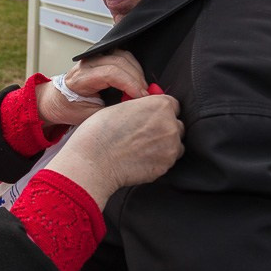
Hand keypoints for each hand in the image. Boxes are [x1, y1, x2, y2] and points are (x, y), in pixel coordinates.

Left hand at [36, 51, 147, 127]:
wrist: (59, 100)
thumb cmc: (72, 109)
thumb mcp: (90, 116)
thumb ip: (112, 110)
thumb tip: (136, 106)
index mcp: (80, 78)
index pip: (110, 73)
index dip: (130, 84)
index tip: (142, 97)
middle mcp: (87, 63)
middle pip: (119, 61)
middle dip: (137, 79)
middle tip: (146, 96)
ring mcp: (94, 57)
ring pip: (123, 56)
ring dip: (137, 72)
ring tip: (141, 90)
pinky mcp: (101, 57)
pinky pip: (122, 56)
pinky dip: (133, 68)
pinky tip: (136, 81)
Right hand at [45, 95, 183, 208]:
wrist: (94, 160)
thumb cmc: (100, 132)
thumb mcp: (121, 107)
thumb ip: (141, 107)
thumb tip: (148, 111)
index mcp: (160, 105)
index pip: (172, 104)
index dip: (160, 111)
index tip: (152, 117)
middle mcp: (170, 124)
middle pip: (176, 124)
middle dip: (164, 128)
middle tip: (144, 134)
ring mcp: (171, 147)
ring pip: (175, 144)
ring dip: (164, 145)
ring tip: (143, 148)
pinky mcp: (166, 166)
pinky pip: (168, 161)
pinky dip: (159, 160)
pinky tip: (141, 159)